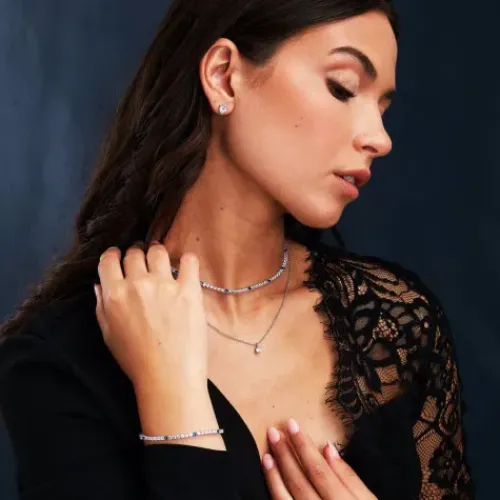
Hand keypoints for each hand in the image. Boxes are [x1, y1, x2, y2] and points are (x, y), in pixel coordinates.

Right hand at [95, 242, 207, 391]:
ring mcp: (165, 285)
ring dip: (158, 254)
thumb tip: (100, 283)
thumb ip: (102, 305)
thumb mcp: (108, 334)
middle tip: (143, 264)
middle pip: (134, 253)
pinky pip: (189, 261)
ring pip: (158, 251)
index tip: (120, 258)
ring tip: (162, 264)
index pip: (109, 259)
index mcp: (115, 294)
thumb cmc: (136, 360)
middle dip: (136, 255)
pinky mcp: (189, 290)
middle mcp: (138, 284)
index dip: (114, 256)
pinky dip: (187, 260)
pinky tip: (185, 267)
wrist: (168, 376)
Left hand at [262, 418, 375, 498]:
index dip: (303, 446)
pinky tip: (269, 483)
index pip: (318, 470)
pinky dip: (274, 497)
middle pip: (299, 482)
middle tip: (273, 432)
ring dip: (274, 477)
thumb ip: (350, 478)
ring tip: (266, 455)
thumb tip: (328, 448)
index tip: (291, 424)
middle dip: (285, 455)